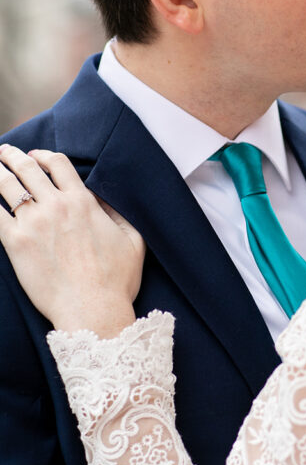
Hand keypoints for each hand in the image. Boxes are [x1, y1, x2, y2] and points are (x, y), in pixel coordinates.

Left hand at [0, 145, 143, 336]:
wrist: (92, 311)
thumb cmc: (116, 282)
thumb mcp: (133, 241)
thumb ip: (118, 214)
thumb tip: (102, 198)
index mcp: (83, 202)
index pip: (58, 164)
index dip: (44, 155)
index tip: (36, 156)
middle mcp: (56, 206)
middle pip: (27, 168)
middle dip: (12, 156)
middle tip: (5, 152)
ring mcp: (33, 223)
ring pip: (5, 184)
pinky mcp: (15, 242)